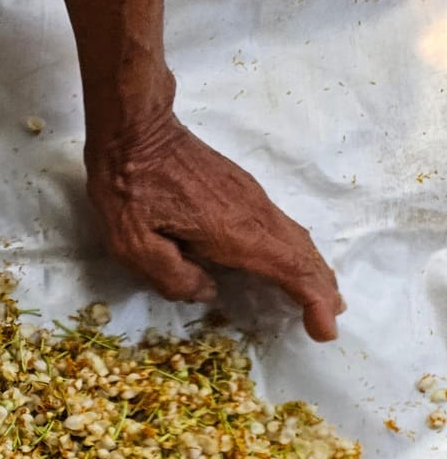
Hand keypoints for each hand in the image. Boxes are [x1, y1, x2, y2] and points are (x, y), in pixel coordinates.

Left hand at [56, 0, 341, 342]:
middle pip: (302, 255)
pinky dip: (295, 249)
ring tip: (322, 296)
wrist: (135, 129)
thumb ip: (171, 277)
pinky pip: (280, 225)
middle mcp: (253, 214)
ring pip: (295, 238)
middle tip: (330, 319)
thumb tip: (208, 292)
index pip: (290, 270)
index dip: (313, 301)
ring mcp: (250, 197)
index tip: (324, 329)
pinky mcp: (240, 188)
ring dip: (312, 268)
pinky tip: (288, 260)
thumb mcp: (133, 244)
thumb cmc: (128, 187)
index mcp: (233, 232)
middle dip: (321, 289)